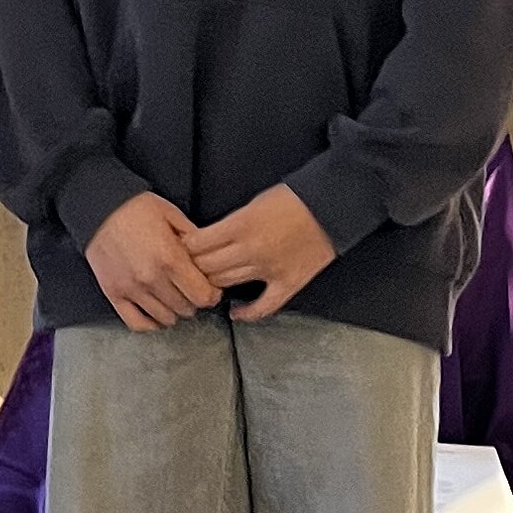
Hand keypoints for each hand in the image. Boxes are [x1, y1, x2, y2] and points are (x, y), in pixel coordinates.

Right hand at [85, 190, 215, 331]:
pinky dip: (150, 323)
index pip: (202, 296)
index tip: (210, 290)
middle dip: (193, 300)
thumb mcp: (172, 215)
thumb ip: (194, 239)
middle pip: (186, 309)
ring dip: (173, 311)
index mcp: (170, 258)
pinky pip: (136, 323)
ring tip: (172, 298)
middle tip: (190, 289)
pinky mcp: (114, 293)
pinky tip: (155, 314)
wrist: (98, 207)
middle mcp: (152, 278)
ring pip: (165, 318)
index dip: (211, 294)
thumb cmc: (134, 208)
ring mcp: (132, 289)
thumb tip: (208, 258)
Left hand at [186, 184, 335, 321]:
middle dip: (192, 267)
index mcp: (240, 225)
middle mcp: (251, 249)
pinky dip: (246, 313)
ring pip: (227, 283)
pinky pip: (263, 307)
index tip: (180, 249)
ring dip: (212, 284)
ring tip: (205, 282)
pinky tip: (235, 313)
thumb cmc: (293, 199)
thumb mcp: (253, 203)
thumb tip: (207, 240)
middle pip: (207, 267)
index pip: (198, 244)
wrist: (331, 206)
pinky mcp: (288, 283)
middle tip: (186, 267)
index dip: (184, 248)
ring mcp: (269, 269)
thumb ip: (230, 224)